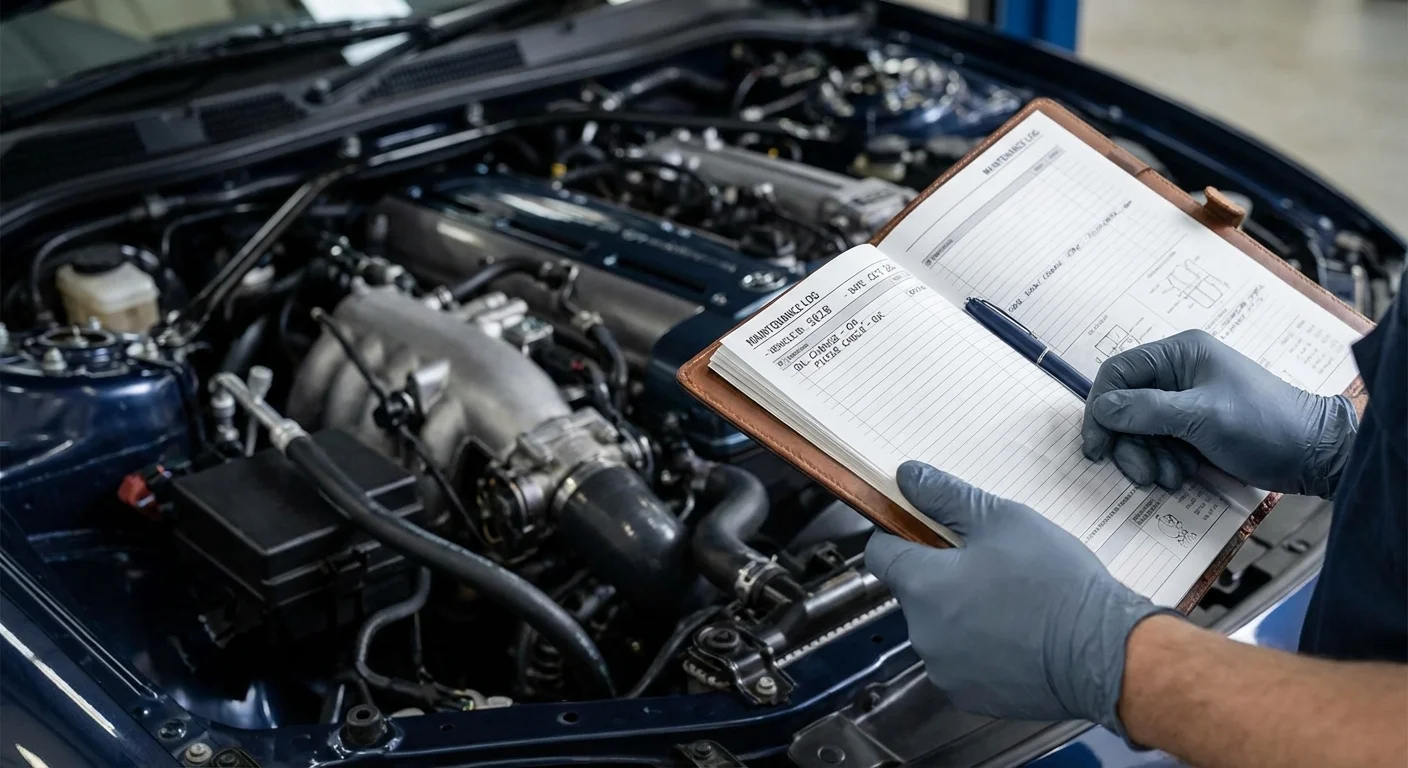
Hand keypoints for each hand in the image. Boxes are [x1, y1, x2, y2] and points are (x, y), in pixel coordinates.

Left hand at [866, 461, 1169, 732]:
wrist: (1106, 656)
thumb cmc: (1058, 586)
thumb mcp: (1002, 520)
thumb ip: (946, 497)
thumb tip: (908, 477)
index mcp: (922, 585)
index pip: (879, 553)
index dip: (899, 535)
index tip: (925, 530)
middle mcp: (922, 632)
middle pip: (912, 590)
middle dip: (940, 575)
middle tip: (989, 563)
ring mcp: (944, 669)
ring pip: (937, 627)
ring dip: (960, 612)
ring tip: (1010, 600)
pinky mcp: (968, 695)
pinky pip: (959, 660)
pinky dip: (978, 647)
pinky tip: (1015, 633)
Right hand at [1081, 329, 1356, 495]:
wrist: (1314, 455)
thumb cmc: (1262, 425)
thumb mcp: (1202, 416)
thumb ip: (1146, 410)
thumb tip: (1101, 409)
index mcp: (1179, 353)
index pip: (1117, 373)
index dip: (1100, 409)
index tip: (1097, 448)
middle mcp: (1177, 372)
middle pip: (1124, 406)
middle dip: (1129, 443)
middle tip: (1142, 474)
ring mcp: (1185, 400)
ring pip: (1139, 429)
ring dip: (1147, 458)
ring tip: (1172, 478)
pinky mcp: (1192, 427)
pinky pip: (1159, 443)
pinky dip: (1163, 462)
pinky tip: (1183, 475)